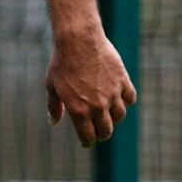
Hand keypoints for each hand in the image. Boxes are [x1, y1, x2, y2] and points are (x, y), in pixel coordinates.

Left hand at [45, 20, 136, 146]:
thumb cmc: (62, 62)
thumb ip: (54, 106)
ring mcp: (112, 94)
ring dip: (114, 118)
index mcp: (78, 111)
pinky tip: (119, 98)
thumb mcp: (52, 86)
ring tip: (108, 113)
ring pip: (119, 117)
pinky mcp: (122, 81)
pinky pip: (130, 98)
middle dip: (101, 134)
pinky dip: (126, 101)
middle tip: (99, 131)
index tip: (86, 141)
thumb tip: (53, 121)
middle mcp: (97, 106)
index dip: (87, 141)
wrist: (78, 39)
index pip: (88, 137)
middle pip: (106, 131)